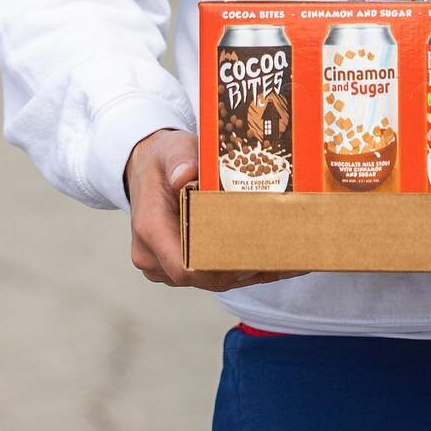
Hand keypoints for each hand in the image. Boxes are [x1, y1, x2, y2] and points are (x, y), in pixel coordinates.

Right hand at [124, 128, 303, 292]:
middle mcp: (154, 255)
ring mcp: (165, 265)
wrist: (146, 169)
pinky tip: (272, 262)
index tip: (254, 256)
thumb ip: (179, 159)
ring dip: (245, 271)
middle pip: (204, 277)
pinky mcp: (179, 265)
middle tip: (281, 255)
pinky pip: (210, 275)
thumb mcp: (171, 150)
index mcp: (151, 230)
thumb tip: (185, 174)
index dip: (220, 269)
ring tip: (285, 258)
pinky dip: (239, 269)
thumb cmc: (161, 161)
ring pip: (211, 280)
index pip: (184, 267)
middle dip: (243, 269)